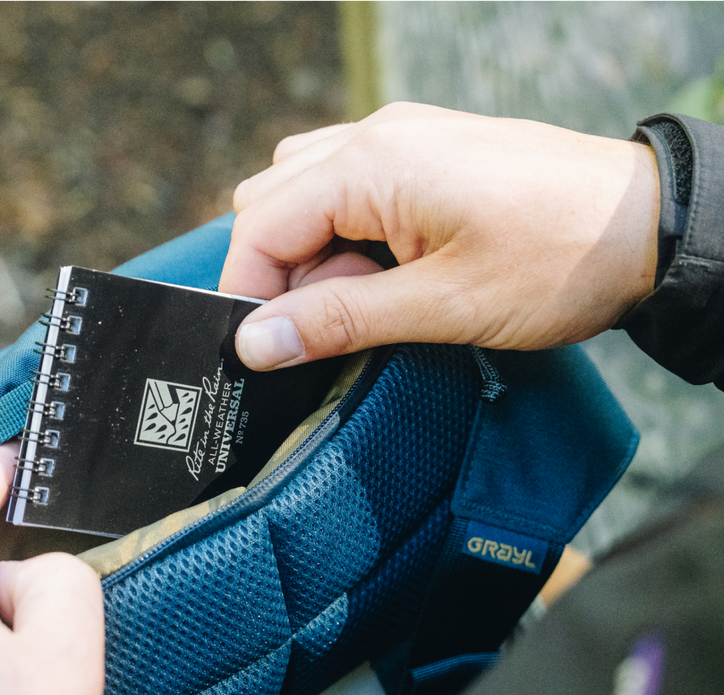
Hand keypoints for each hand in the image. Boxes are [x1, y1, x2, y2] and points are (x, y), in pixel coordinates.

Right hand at [220, 102, 659, 367]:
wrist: (649, 225)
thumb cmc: (558, 259)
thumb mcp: (442, 306)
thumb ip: (339, 320)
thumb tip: (256, 343)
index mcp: (372, 164)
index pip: (261, 225)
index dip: (249, 293)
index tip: (261, 351)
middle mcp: (376, 137)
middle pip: (271, 204)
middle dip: (282, 274)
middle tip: (335, 324)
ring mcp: (401, 141)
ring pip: (304, 195)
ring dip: (314, 257)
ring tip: (371, 299)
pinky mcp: (422, 157)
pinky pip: (348, 191)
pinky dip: (346, 239)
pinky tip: (389, 274)